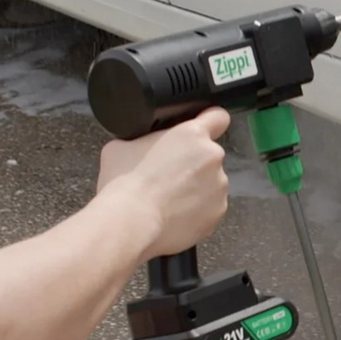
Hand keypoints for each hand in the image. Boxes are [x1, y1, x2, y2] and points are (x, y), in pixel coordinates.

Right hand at [95, 107, 230, 260]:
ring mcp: (219, 186)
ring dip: (197, 189)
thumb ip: (143, 139)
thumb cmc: (125, 184)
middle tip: (168, 177)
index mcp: (193, 134)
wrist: (130, 223)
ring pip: (211, 183)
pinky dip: (197, 211)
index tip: (204, 130)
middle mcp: (213, 157)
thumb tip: (141, 145)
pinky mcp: (218, 212)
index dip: (210, 122)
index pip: (218, 117)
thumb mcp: (121, 146)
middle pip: (208, 156)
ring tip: (169, 200)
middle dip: (193, 165)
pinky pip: (210, 208)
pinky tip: (175, 215)